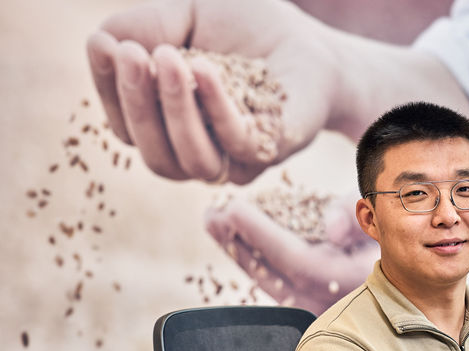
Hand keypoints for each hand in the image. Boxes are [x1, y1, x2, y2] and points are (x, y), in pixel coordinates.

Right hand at [86, 0, 337, 182]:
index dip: (109, 90)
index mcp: (169, 127)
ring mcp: (234, 159)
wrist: (309, 42)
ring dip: (171, 108)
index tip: (104, 45)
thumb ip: (142, 27)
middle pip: (152, 152)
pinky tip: (204, 67)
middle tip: (129, 53)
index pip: (127, 126)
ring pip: (189, 160)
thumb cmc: (245, 28)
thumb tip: (100, 42)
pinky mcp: (270, 151)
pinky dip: (215, 105)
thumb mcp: (185, 14)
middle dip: (135, 103)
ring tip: (166, 57)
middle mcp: (198, 151)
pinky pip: (235, 141)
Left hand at [205, 195, 377, 313]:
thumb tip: (329, 229)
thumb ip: (350, 216)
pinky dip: (255, 265)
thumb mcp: (377, 213)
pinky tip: (240, 246)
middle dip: (237, 240)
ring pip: (267, 281)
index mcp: (344, 275)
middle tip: (212, 215)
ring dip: (240, 252)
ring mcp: (317, 308)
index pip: (291, 256)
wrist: (405, 272)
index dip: (260, 232)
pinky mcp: (309, 309)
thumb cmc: (392, 232)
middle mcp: (328, 298)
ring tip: (217, 226)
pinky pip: (274, 287)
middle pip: (270, 272)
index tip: (233, 207)